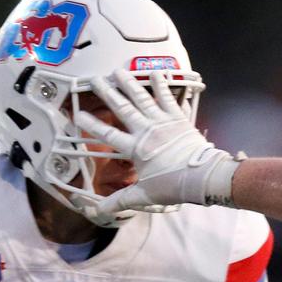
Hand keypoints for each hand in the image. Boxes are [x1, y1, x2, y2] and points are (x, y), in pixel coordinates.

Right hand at [73, 69, 243, 210]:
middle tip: (94, 79)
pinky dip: (161, 85)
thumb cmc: (173, 186)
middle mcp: (146, 131)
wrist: (203, 177)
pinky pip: (168, 98)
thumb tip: (99, 211)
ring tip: (117, 70)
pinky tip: (155, 72)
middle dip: (107, 93)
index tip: (78, 114)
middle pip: (122, 109)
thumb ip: (121, 200)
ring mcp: (162, 122)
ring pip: (142, 98)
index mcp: (135, 149)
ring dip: (129, 84)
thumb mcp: (145, 195)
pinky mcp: (178, 118)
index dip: (92, 124)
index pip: (108, 135)